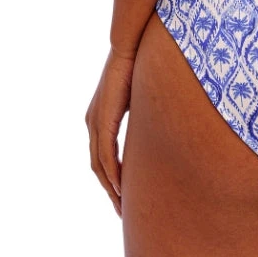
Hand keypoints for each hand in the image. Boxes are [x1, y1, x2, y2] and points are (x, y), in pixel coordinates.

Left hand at [85, 47, 135, 216]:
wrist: (129, 44)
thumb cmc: (139, 65)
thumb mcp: (141, 97)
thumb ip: (146, 114)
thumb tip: (164, 123)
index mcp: (100, 118)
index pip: (103, 158)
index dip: (112, 180)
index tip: (124, 197)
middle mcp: (92, 122)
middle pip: (98, 167)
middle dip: (110, 191)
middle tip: (123, 212)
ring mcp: (94, 121)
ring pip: (99, 166)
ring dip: (110, 188)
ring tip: (122, 207)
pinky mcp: (102, 119)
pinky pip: (105, 154)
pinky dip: (112, 173)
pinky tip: (120, 188)